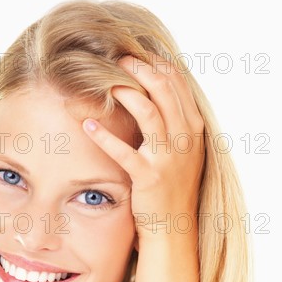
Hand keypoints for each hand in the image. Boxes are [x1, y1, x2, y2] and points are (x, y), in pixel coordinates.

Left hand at [82, 52, 204, 242]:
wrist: (173, 226)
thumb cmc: (174, 185)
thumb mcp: (185, 150)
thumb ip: (176, 122)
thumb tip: (157, 91)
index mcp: (193, 128)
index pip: (177, 82)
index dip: (155, 63)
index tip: (136, 55)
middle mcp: (184, 139)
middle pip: (163, 88)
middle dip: (138, 68)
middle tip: (117, 61)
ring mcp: (168, 158)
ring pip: (147, 111)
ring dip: (124, 91)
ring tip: (106, 83)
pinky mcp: (148, 176)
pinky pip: (123, 151)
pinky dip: (103, 136)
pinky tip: (87, 125)